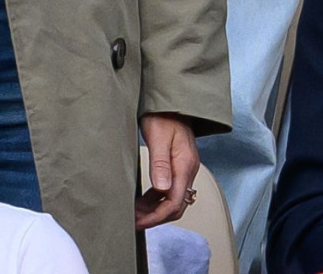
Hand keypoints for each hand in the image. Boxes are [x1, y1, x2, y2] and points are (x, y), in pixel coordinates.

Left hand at [135, 113, 199, 229]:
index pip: (174, 202)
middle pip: (176, 205)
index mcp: (185, 165)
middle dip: (155, 217)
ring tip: (135, 213)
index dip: (156, 217)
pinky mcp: (177, 164)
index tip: (139, 222)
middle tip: (135, 221)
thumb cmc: (163, 114)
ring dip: (155, 209)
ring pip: (172, 198)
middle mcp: (188, 169)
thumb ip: (160, 163)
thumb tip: (161, 189)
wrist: (171, 101)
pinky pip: (169, 189)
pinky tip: (143, 200)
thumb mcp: (157, 136)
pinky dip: (156, 198)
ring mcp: (184, 168)